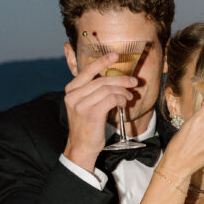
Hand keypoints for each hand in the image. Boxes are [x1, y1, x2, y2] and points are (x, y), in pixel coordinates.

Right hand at [63, 53, 138, 170]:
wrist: (81, 147)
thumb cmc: (87, 125)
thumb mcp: (84, 104)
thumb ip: (93, 90)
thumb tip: (114, 79)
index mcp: (71, 90)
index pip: (88, 70)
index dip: (102, 61)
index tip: (115, 55)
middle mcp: (73, 96)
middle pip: (102, 80)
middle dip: (121, 79)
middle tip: (133, 82)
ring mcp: (81, 105)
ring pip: (108, 89)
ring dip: (123, 92)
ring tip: (129, 97)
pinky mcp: (92, 114)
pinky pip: (111, 99)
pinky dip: (121, 100)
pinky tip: (124, 104)